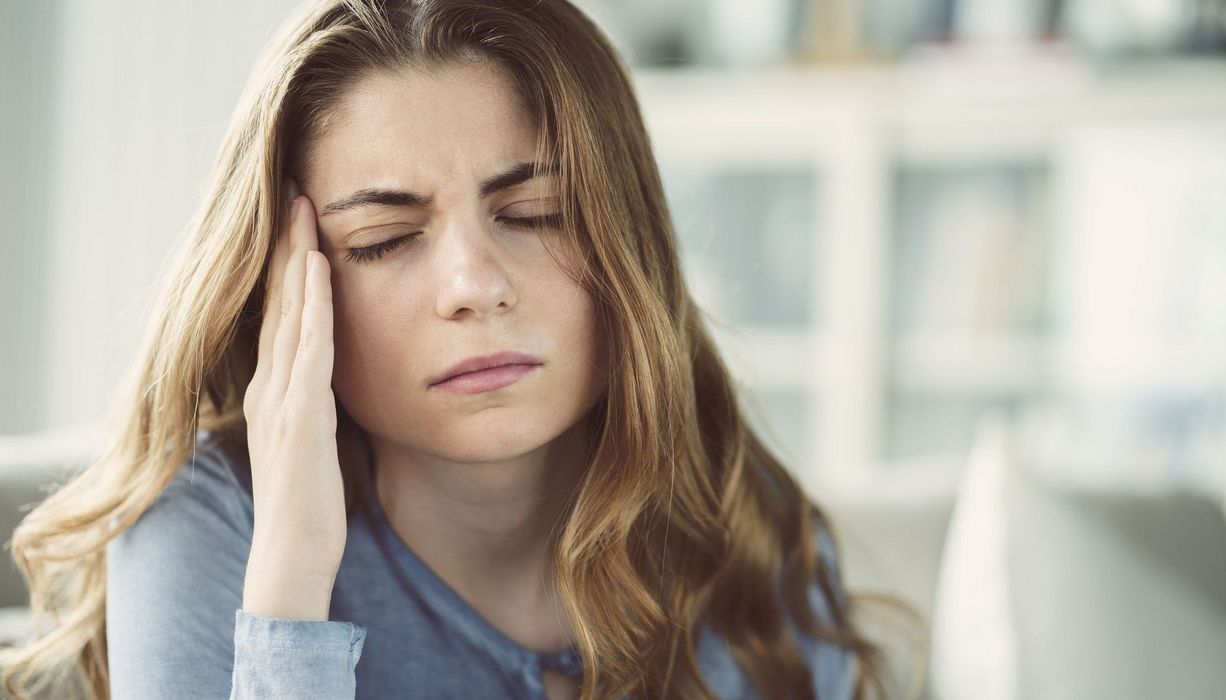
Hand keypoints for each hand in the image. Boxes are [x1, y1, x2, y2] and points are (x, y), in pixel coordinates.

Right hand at [241, 177, 345, 618]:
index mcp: (275, 392)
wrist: (292, 557)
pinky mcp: (301, 417)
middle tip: (295, 190)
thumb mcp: (317, 442)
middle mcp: (271, 386)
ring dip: (298, 258)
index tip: (300, 220)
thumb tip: (339, 381)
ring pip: (290, 313)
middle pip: (279, 302)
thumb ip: (321, 406)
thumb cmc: (312, 506)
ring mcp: (282, 399)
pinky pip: (309, 349)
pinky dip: (314, 305)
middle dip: (288, 245)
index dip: (289, 266)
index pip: (280, 316)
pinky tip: (321, 268)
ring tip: (304, 207)